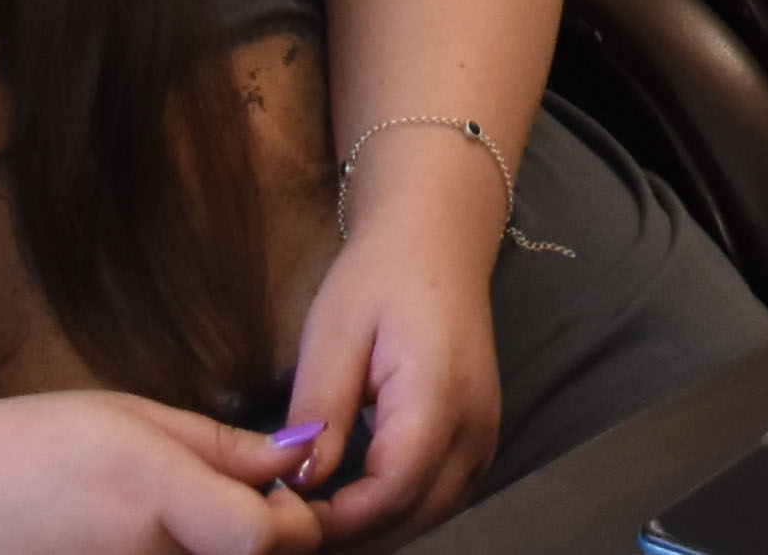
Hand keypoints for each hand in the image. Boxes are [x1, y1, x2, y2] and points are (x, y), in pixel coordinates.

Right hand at [0, 391, 328, 554]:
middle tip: (247, 506)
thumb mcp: (127, 416)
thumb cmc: (23, 445)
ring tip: (189, 522)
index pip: (264, 536)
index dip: (292, 517)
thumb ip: (219, 446)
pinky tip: (153, 543)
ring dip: (222, 552)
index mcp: (153, 497)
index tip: (281, 491)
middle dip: (268, 541)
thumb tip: (295, 456)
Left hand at [282, 134, 505, 539]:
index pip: (392, 489)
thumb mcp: (334, 332)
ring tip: (312, 528)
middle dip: (351, 538)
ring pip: (431, 516)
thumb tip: (301, 481)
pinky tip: (351, 512)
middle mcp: (475, 426)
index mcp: (438, 394)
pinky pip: (440, 499)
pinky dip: (396, 517)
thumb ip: (322, 409)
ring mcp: (485, 436)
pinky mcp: (479, 439)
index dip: (336, 520)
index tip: (282, 516)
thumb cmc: (381, 277)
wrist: (438, 242)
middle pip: (415, 516)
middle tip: (288, 533)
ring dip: (373, 534)